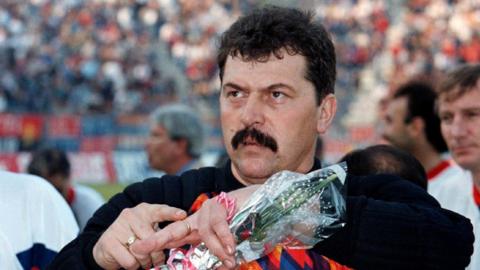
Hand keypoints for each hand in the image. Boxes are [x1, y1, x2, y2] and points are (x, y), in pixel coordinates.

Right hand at [92, 203, 186, 269]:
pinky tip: (130, 261)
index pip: (160, 210)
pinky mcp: (109, 241)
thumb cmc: (134, 238)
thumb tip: (180, 238)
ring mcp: (118, 227)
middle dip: (158, 253)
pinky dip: (133, 266)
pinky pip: (130, 261)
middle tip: (158, 260)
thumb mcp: (149, 230)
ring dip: (145, 261)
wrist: (107, 246)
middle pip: (153, 238)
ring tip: (143, 260)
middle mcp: (131, 215)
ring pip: (142, 251)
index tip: (182, 215)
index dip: (171, 213)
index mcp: (145, 210)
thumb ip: (162, 232)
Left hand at [133, 185, 259, 268]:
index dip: (157, 243)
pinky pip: (218, 225)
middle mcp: (198, 218)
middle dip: (157, 240)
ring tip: (229, 261)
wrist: (262, 201)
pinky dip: (225, 238)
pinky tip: (231, 248)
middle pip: (174, 229)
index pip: (174, 236)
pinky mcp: (220, 203)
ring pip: (203, 233)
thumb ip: (220, 256)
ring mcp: (208, 209)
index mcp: (197, 227)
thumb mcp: (229, 245)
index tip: (138, 249)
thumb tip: (220, 268)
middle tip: (140, 247)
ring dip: (217, 250)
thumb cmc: (246, 224)